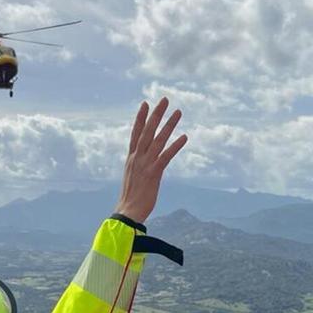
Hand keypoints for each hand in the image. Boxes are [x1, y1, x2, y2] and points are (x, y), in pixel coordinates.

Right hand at [116, 98, 186, 223]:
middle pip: (147, 131)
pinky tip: (184, 137)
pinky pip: (166, 156)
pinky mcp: (153, 173)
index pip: (135, 134)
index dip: (140, 118)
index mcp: (131, 159)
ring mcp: (145, 164)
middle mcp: (137, 158)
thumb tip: (143, 164)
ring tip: (178, 112)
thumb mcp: (133, 178)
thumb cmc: (131, 199)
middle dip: (156, 114)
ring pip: (158, 140)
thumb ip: (138, 168)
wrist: (127, 212)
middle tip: (165, 99)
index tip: (145, 104)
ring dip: (169, 125)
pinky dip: (175, 146)